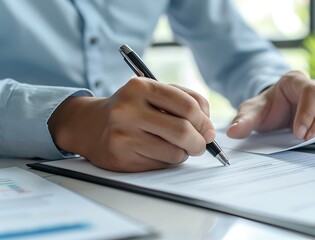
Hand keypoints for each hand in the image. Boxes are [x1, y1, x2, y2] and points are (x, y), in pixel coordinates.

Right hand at [48, 77, 214, 171]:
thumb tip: (209, 129)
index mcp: (141, 87)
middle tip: (201, 144)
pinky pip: (162, 164)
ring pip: (174, 152)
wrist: (90, 125)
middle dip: (200, 141)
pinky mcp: (122, 157)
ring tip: (179, 147)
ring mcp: (123, 134)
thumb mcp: (153, 93)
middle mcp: (129, 109)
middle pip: (182, 131)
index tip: (208, 129)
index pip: (187, 105)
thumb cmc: (131, 108)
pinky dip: (170, 161)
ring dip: (185, 153)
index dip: (204, 120)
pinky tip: (161, 152)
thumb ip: (184, 101)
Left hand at [227, 71, 314, 139]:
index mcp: (294, 81)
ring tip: (313, 140)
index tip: (298, 131)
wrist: (269, 113)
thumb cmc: (264, 109)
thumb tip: (232, 132)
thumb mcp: (251, 112)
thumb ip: (243, 120)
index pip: (310, 91)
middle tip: (306, 138)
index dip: (307, 111)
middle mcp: (311, 88)